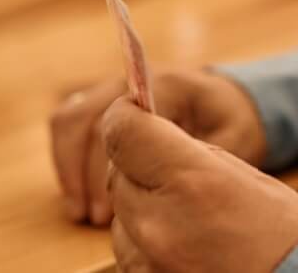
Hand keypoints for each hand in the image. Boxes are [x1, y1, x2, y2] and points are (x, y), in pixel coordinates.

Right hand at [50, 68, 266, 225]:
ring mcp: (112, 87)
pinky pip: (68, 124)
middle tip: (94, 217)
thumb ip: (201, 157)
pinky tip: (78, 197)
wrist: (226, 100)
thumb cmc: (230, 123)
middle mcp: (131, 80)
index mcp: (165, 84)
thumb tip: (167, 183)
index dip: (107, 164)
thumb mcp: (231, 139)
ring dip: (69, 167)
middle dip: (83, 172)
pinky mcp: (101, 101)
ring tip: (81, 212)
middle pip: (85, 118)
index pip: (122, 119)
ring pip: (69, 119)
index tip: (110, 206)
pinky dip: (67, 160)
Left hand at [103, 98, 297, 272]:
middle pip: (119, 176)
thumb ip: (192, 154)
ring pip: (121, 219)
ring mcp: (147, 265)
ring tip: (189, 219)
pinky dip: (146, 245)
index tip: (135, 114)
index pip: (123, 132)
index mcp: (190, 181)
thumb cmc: (286, 236)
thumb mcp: (245, 178)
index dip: (126, 116)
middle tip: (174, 173)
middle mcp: (158, 225)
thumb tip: (151, 136)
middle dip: (139, 167)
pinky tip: (185, 246)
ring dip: (143, 210)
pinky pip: (129, 254)